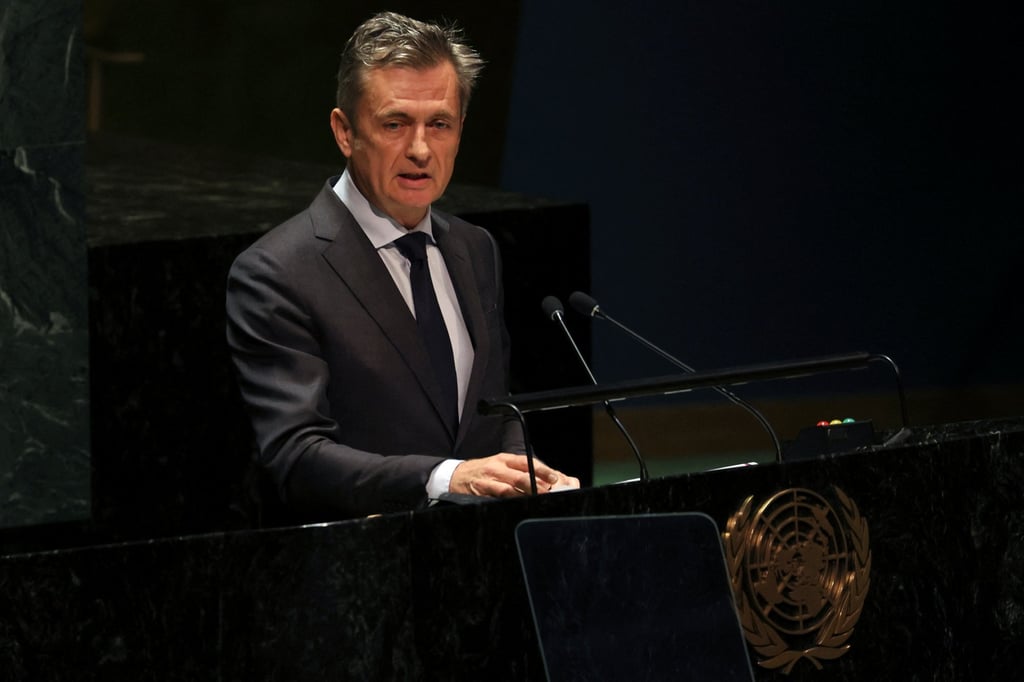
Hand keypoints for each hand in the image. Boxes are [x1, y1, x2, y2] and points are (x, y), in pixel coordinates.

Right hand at [450, 453, 579, 497]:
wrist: (456, 475)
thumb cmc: (482, 470)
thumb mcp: (500, 464)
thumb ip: (517, 470)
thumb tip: (541, 480)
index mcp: (504, 459)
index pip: (526, 462)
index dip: (541, 469)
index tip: (553, 477)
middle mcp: (497, 467)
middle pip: (520, 476)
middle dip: (536, 485)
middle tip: (548, 491)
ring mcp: (489, 480)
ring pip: (509, 488)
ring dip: (525, 495)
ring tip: (536, 499)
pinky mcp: (481, 491)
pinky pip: (497, 497)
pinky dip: (509, 501)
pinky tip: (517, 504)